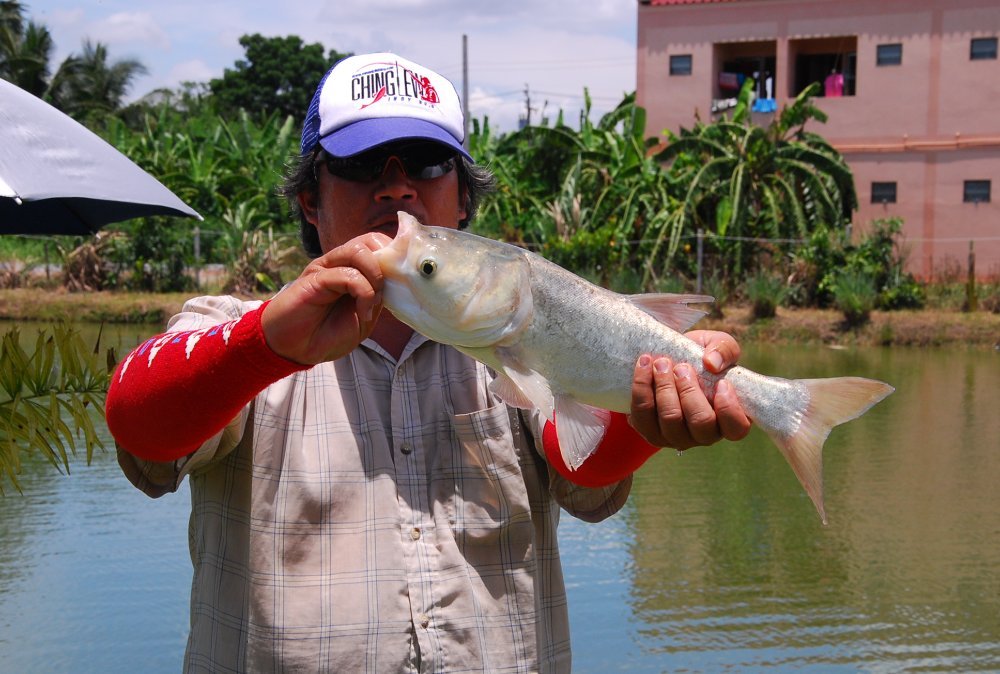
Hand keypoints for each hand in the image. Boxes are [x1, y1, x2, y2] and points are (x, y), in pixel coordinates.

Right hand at [261, 233, 390, 363]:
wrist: (294, 348)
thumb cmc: (326, 334)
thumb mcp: (364, 319)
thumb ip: (378, 299)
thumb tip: (394, 283)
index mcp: (353, 269)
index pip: (379, 245)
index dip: (397, 257)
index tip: (408, 280)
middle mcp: (339, 263)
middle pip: (371, 240)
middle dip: (388, 262)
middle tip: (390, 290)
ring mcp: (326, 267)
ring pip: (360, 250)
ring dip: (375, 276)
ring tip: (373, 302)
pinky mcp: (315, 278)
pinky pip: (347, 274)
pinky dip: (363, 292)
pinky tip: (362, 311)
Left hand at [628, 330, 750, 450]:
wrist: (667, 359)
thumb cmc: (700, 357)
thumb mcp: (718, 344)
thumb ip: (724, 349)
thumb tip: (711, 363)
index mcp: (727, 419)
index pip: (736, 429)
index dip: (729, 408)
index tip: (721, 382)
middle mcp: (703, 435)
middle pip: (700, 423)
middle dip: (689, 391)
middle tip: (682, 367)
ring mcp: (675, 437)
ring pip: (670, 419)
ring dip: (665, 387)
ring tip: (661, 363)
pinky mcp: (649, 431)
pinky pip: (642, 415)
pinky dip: (642, 387)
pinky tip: (644, 365)